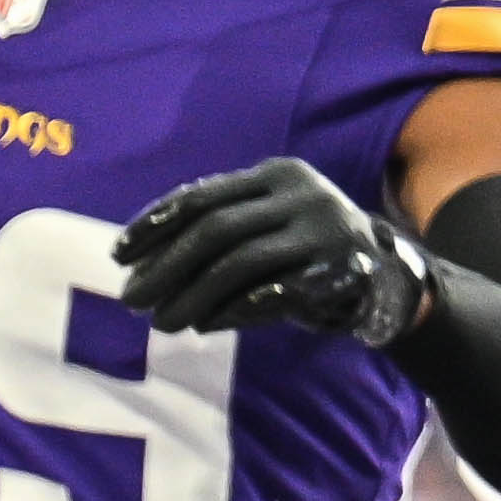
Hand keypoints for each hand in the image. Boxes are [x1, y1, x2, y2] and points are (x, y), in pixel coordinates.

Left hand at [113, 156, 432, 348]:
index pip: (200, 196)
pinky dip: (233, 310)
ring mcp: (326, 231)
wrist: (382, 274)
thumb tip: (135, 265)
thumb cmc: (297, 250)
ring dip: (191, 296)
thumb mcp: (259, 225)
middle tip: (130, 300)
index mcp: (276, 175)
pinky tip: (206, 324)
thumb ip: (209, 233)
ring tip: (161, 323)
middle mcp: (304, 194)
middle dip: (165, 267)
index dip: (153, 226)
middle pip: (215, 230)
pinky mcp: (341, 271)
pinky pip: (274, 293)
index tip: (118, 256)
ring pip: (239, 263)